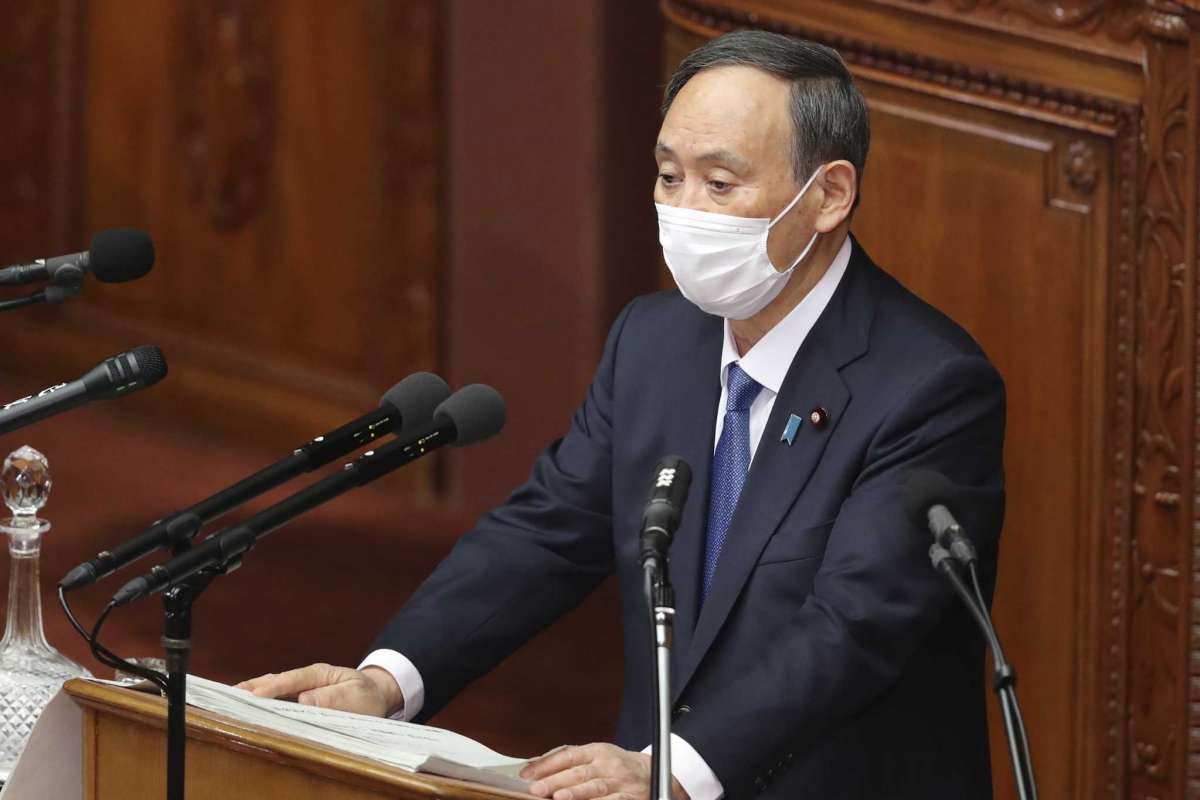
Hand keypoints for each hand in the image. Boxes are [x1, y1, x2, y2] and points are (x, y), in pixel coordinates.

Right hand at [235, 663, 402, 716]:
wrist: (377, 695)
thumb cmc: (367, 697)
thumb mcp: (356, 697)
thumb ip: (332, 698)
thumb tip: (304, 700)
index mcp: (321, 673)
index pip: (294, 679)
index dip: (274, 687)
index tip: (256, 694)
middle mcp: (308, 678)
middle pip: (278, 680)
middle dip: (255, 686)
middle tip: (230, 695)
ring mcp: (303, 686)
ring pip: (275, 687)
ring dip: (255, 692)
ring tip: (231, 699)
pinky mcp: (301, 697)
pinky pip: (279, 697)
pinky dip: (263, 700)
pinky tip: (248, 705)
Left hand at [520, 743, 687, 799]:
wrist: (652, 773)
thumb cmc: (617, 765)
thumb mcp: (595, 756)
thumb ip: (568, 760)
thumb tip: (534, 766)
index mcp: (597, 750)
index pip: (568, 755)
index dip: (547, 764)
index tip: (528, 775)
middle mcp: (608, 763)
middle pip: (580, 772)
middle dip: (556, 781)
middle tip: (538, 789)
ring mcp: (620, 781)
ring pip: (596, 787)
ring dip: (576, 794)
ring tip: (559, 798)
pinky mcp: (630, 798)